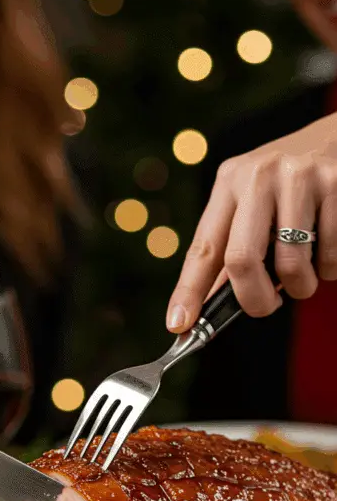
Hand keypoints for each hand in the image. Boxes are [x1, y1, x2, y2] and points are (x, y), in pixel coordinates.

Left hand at [166, 112, 336, 332]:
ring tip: (307, 271)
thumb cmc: (290, 184)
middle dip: (254, 300)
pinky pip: (331, 257)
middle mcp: (259, 175)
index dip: (188, 291)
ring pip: (292, 266)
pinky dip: (331, 268)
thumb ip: (231, 249)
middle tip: (266, 307)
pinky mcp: (336, 184)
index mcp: (230, 182)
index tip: (179, 325)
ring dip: (302, 286)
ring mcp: (299, 177)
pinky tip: (330, 245)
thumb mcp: (252, 203)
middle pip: (241, 260)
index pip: (203, 247)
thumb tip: (202, 311)